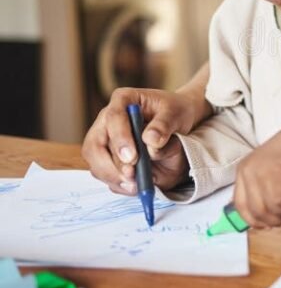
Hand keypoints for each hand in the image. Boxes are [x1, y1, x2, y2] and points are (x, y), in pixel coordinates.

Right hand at [82, 87, 200, 194]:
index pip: (113, 117)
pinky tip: (134, 187)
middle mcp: (108, 119)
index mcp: (123, 100)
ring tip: (136, 186)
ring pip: (96, 162)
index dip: (120, 139)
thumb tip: (150, 141)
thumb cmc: (175, 112)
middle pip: (95, 144)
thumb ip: (164, 125)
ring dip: (113, 177)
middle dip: (110, 165)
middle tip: (131, 176)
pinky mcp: (108, 156)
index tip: (132, 157)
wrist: (177, 121)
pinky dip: (117, 183)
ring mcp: (105, 139)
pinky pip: (104, 173)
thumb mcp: (176, 113)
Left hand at [233, 115, 280, 228]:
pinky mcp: (279, 168)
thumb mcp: (270, 176)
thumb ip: (261, 195)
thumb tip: (260, 222)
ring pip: (271, 208)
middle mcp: (249, 169)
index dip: (255, 221)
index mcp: (243, 171)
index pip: (240, 207)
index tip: (268, 224)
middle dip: (276, 219)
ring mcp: (262, 168)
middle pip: (256, 211)